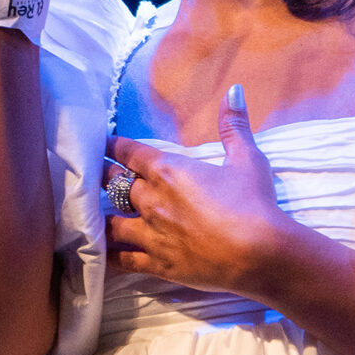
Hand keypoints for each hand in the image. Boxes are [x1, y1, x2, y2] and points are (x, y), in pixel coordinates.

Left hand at [105, 85, 296, 296]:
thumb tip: (234, 90)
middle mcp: (152, 200)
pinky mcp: (158, 264)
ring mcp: (152, 234)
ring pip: (111, 224)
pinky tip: (99, 255)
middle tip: (94, 175)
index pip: (129, 152)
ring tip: (92, 216)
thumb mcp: (248, 159)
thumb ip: (234, 125)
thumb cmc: (255, 202)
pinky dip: (108, 256)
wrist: (262, 253)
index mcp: (168, 170)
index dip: (112, 146)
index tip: (102, 144)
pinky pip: (123, 260)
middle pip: (115, 185)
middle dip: (104, 178)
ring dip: (101, 217)